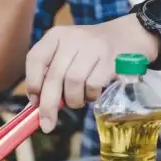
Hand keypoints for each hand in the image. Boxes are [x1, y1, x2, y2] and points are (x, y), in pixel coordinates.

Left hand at [25, 15, 158, 131]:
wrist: (128, 36)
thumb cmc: (90, 52)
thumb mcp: (68, 53)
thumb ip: (52, 73)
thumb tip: (38, 104)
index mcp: (56, 35)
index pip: (35, 58)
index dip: (32, 83)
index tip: (34, 102)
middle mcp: (73, 38)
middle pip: (53, 76)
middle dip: (48, 105)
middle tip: (47, 124)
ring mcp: (93, 47)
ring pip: (72, 82)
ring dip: (73, 100)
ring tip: (77, 100)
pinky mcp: (110, 59)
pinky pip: (92, 85)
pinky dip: (90, 96)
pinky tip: (92, 94)